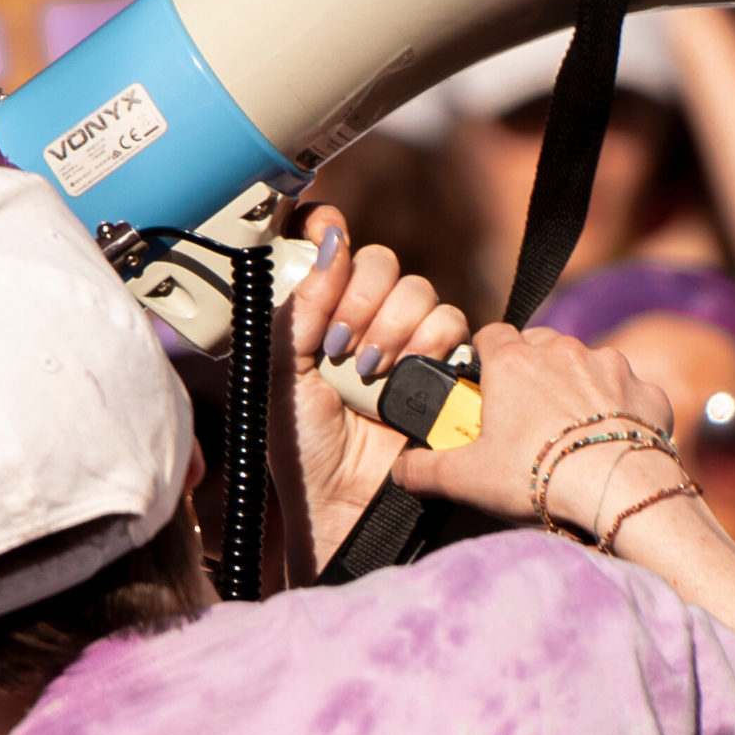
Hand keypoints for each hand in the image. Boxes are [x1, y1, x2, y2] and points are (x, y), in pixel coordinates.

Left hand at [274, 208, 471, 580]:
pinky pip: (452, 323)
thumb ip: (299, 305)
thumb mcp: (282, 373)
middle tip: (339, 345)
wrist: (345, 501)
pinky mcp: (443, 365)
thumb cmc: (303, 448)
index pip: (332, 248)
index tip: (323, 234)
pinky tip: (402, 375)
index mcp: (317, 315)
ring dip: (392, 326)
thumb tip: (327, 238)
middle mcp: (362, 320)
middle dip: (360, 299)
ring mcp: (405, 341)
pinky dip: (429, 342)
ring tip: (369, 372)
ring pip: (418, 291)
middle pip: (380, 263)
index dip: (330, 235)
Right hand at [390, 322, 688, 549]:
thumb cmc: (539, 477)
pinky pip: (628, 394)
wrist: (619, 490)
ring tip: (569, 435)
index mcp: (513, 362)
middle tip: (523, 417)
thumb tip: (399, 469)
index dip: (483, 358)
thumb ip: (423, 469)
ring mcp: (609, 366)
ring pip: (586, 366)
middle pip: (539, 345)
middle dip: (531, 371)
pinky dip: (619, 413)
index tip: (483, 387)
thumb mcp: (465, 479)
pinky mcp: (646, 391)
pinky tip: (609, 445)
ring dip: (576, 389)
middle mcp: (562, 351)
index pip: (490, 336)